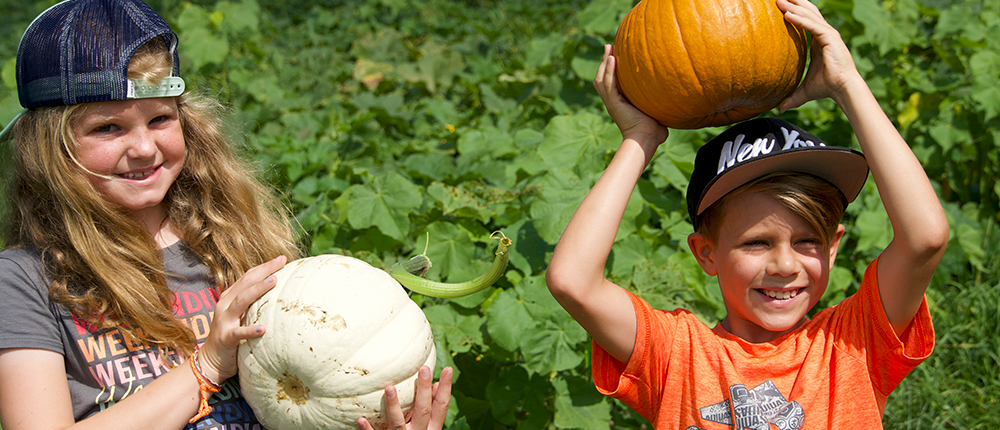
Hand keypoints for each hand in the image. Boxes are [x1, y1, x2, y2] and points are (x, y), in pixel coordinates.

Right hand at [195, 255, 286, 382]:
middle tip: (281, 261)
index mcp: (230, 298)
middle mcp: (225, 305)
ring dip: (257, 290)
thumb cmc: (232, 337)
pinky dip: (250, 330)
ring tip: (274, 281)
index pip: (248, 277)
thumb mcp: (241, 316)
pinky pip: (238, 333)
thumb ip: (254, 305)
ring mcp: (224, 321)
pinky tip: (262, 329)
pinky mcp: (225, 338)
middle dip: (264, 270)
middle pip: (245, 282)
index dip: (264, 266)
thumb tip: (280, 296)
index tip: (282, 258)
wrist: (210, 361)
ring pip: (241, 301)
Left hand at [358, 366, 452, 429]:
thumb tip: (436, 385)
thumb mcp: (428, 428)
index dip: (446, 389)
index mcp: (431, 429)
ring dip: (394, 406)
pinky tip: (361, 420)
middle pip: (422, 410)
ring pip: (398, 423)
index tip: (448, 369)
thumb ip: (431, 411)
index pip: (441, 407)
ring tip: (389, 388)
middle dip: (423, 390)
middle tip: (423, 369)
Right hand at [593, 44, 667, 153]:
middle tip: (609, 46)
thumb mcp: (656, 112)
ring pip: (602, 79)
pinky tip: (613, 59)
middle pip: (602, 79)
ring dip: (605, 63)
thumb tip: (675, 98)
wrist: (646, 141)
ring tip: (610, 48)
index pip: (611, 84)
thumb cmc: (654, 132)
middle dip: (604, 62)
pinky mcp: (615, 104)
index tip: (616, 56)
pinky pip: (609, 84)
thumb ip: (660, 103)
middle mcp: (613, 103)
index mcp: (620, 104)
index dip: (611, 70)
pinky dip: (610, 71)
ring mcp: (612, 103)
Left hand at [776, 0, 865, 111]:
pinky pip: (813, 26)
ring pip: (809, 16)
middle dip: (794, 3)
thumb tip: (779, 107)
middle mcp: (825, 34)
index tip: (781, 6)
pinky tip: (788, 14)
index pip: (805, 20)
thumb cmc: (826, 88)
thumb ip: (791, 97)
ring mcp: (829, 34)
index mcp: (819, 40)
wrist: (843, 90)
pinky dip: (800, 20)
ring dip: (794, 7)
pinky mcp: (831, 38)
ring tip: (779, 1)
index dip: (795, 11)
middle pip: (808, 13)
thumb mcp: (804, 90)